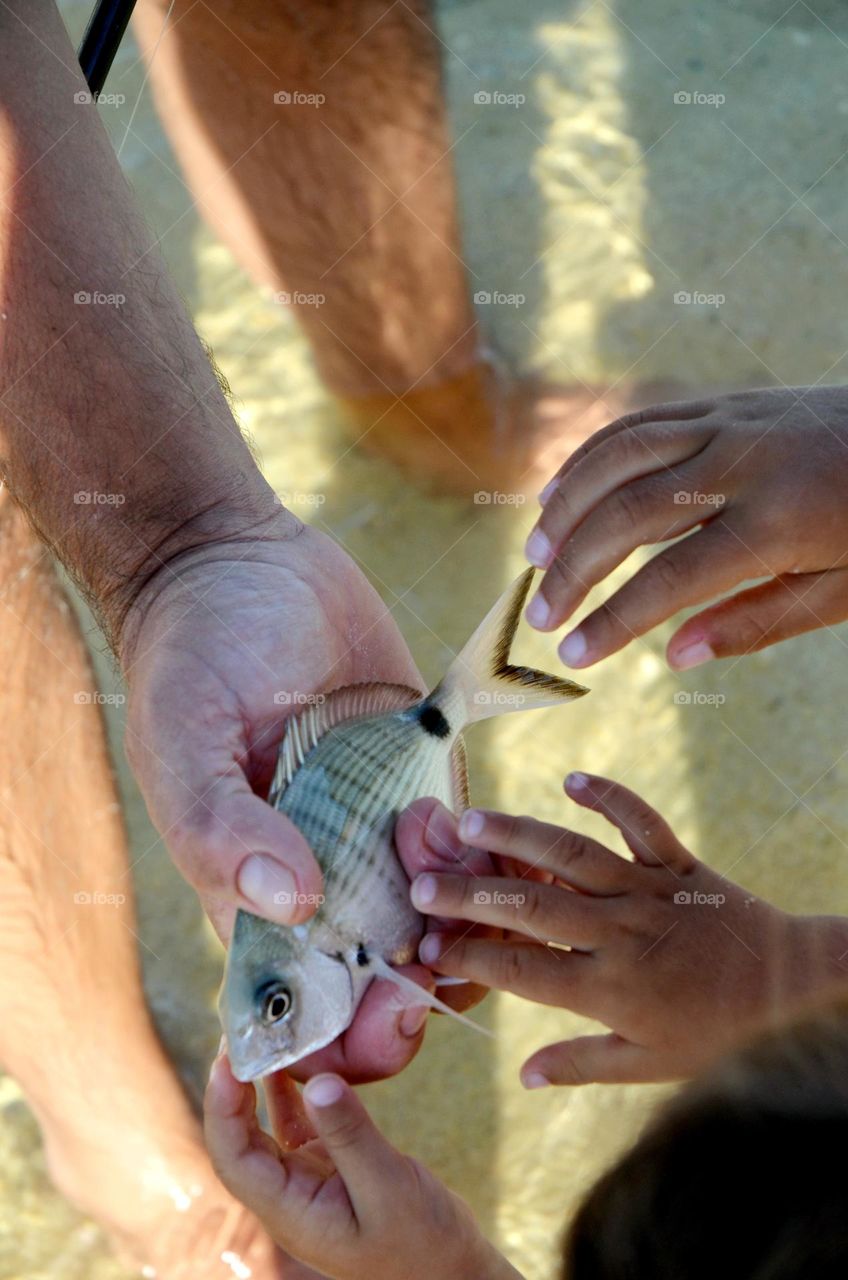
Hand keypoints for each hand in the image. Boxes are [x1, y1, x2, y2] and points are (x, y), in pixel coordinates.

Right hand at [120, 517, 435, 1080]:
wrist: (241, 561)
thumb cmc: (194, 655)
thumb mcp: (186, 742)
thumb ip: (220, 831)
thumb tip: (293, 904)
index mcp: (253, 890)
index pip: (308, 999)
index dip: (350, 1033)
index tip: (387, 1011)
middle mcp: (322, 871)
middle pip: (389, 970)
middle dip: (428, 977)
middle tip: (436, 930)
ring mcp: (375, 823)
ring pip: (442, 911)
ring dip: (462, 906)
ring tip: (426, 831)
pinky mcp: (421, 771)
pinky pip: (470, 837)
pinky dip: (487, 850)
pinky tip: (467, 820)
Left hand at [203, 1057, 522, 1279]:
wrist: (450, 1272)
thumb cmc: (422, 1244)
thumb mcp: (389, 1187)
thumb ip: (351, 1136)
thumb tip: (316, 1081)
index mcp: (290, 1212)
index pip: (234, 1158)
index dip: (222, 1107)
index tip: (228, 1059)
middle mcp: (288, 1196)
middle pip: (239, 1139)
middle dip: (232, 1088)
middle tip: (237, 1032)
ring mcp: (306, 1181)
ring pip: (265, 1129)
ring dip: (256, 1086)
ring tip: (256, 1037)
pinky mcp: (329, 1166)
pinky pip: (298, 1125)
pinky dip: (290, 1093)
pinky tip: (292, 1061)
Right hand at [407, 772, 847, 1083]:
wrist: (793, 988)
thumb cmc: (720, 1034)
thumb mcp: (651, 1065)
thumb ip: (583, 1064)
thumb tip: (524, 1075)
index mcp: (607, 989)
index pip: (520, 970)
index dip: (469, 956)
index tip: (427, 945)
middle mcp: (618, 934)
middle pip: (530, 907)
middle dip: (469, 894)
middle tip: (421, 881)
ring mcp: (646, 891)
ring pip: (570, 855)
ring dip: (517, 834)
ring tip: (469, 820)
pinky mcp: (677, 863)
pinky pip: (640, 822)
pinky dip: (609, 796)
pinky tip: (572, 779)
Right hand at [523, 386, 847, 668]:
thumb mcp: (844, 591)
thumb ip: (757, 622)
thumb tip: (677, 655)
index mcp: (778, 522)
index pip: (670, 581)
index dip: (612, 622)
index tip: (573, 656)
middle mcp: (741, 465)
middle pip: (628, 516)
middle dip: (572, 570)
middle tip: (538, 616)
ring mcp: (727, 424)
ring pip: (619, 459)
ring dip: (566, 507)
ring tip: (534, 557)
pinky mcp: (721, 403)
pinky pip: (638, 424)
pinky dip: (590, 458)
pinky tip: (560, 493)